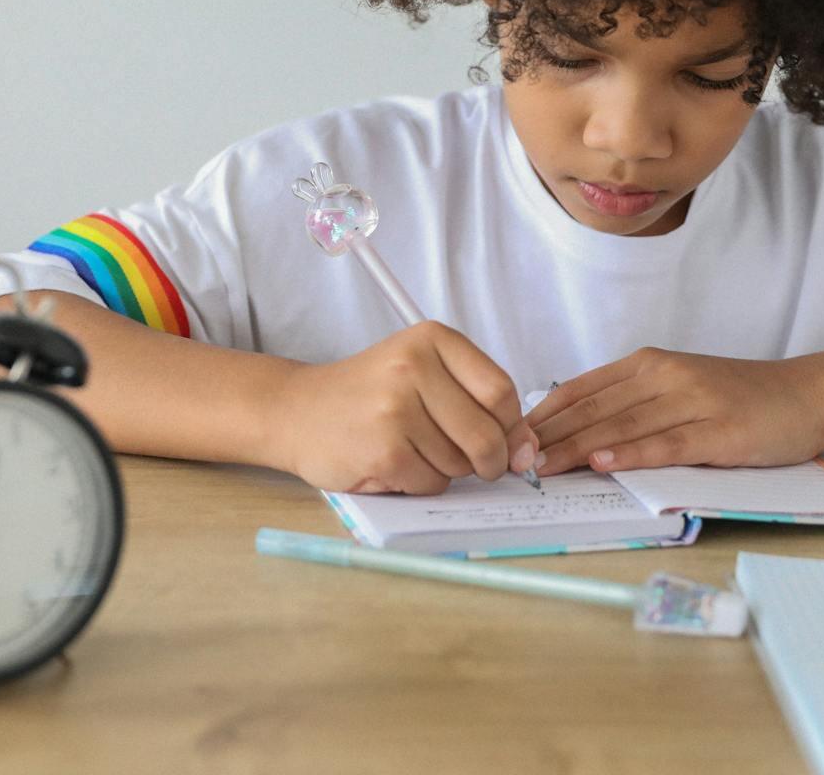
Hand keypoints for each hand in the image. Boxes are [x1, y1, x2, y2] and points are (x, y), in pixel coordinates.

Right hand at [270, 321, 537, 494]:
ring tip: (414, 450)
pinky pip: (432, 483)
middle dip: (489, 460)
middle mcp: (413, 366)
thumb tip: (528, 452)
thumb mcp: (421, 373)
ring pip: (460, 463)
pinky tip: (396, 464)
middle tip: (474, 464)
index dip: (513, 427)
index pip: (501, 390)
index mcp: (431, 339)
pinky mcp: (383, 451)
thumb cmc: (367, 395)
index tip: (509, 443)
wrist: (295, 411)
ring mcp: (395, 409)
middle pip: (488, 432)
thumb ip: (476, 402)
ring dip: (448, 471)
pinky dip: (422, 483)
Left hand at [525, 347, 823, 474]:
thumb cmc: (735, 398)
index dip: (543, 415)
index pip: (581, 389)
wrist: (804, 396)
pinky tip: (604, 463)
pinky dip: (632, 454)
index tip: (508, 436)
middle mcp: (664, 376)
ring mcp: (692, 401)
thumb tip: (572, 430)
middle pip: (594, 409)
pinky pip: (668, 443)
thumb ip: (630, 403)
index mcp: (648, 364)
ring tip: (542, 468)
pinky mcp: (719, 431)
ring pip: (623, 426)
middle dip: (549, 437)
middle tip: (511, 460)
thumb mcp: (676, 388)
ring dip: (578, 449)